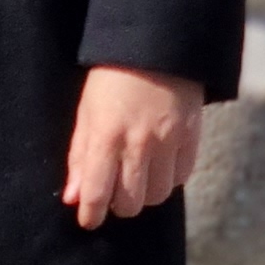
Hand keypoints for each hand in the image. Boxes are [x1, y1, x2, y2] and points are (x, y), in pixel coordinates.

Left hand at [63, 65, 203, 230]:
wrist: (157, 45)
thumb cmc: (112, 78)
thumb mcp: (87, 112)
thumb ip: (80, 157)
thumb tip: (74, 198)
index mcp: (106, 136)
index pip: (98, 194)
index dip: (92, 215)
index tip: (89, 220)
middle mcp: (138, 144)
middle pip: (131, 203)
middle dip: (119, 205)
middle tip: (114, 193)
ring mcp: (168, 142)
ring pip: (158, 195)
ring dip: (145, 193)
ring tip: (137, 177)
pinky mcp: (191, 137)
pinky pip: (182, 177)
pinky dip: (169, 179)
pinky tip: (159, 165)